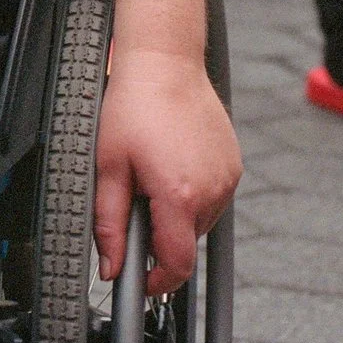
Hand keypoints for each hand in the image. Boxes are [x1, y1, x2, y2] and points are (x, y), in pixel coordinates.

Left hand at [93, 43, 240, 293]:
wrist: (165, 62)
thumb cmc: (134, 105)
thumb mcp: (109, 166)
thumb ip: (109, 224)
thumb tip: (110, 266)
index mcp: (180, 195)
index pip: (176, 265)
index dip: (156, 281)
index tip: (140, 279)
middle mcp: (212, 190)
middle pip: (186, 243)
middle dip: (160, 235)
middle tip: (136, 199)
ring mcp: (227, 177)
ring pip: (200, 221)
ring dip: (177, 214)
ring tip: (154, 173)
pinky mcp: (234, 164)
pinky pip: (213, 196)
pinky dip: (193, 193)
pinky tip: (173, 163)